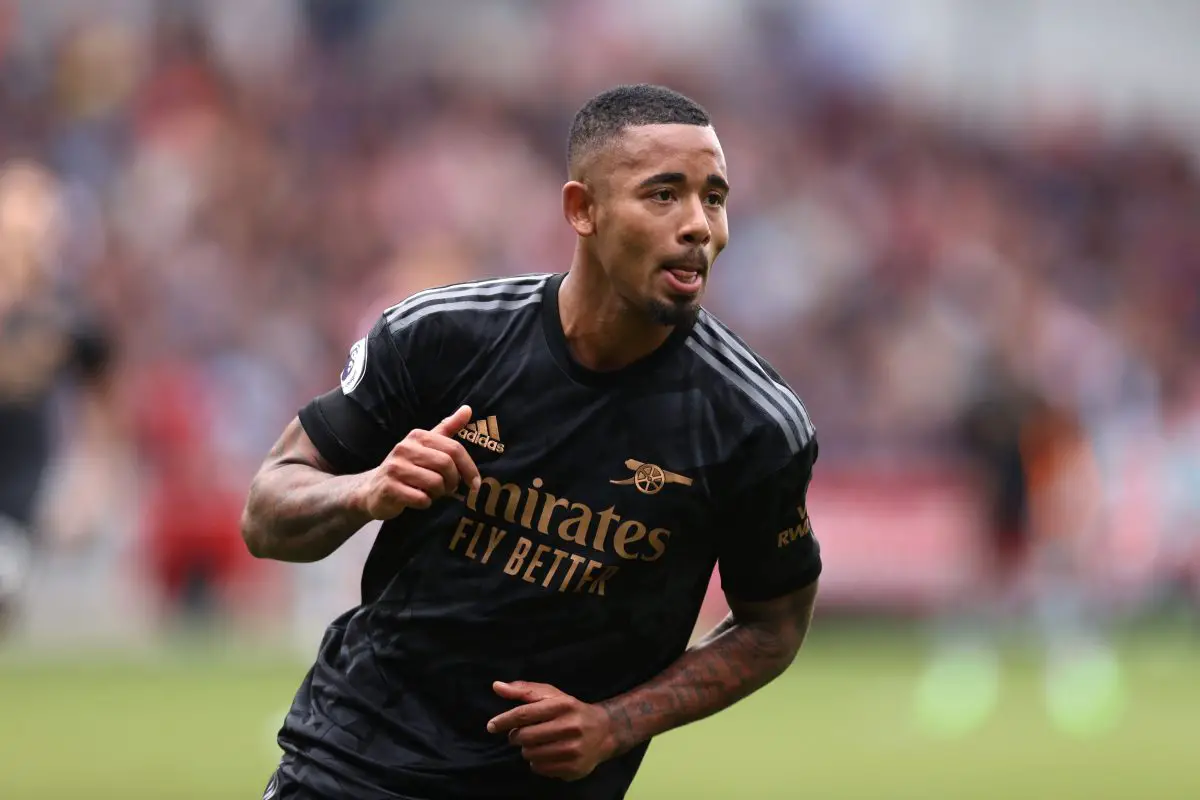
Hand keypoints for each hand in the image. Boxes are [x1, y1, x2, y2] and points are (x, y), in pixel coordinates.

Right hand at [354, 405, 480, 519]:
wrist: (372, 489)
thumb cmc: (406, 467)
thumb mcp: (426, 445)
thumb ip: (447, 428)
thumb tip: (468, 409)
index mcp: (417, 436)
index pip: (454, 448)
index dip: (469, 467)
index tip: (475, 483)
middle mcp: (405, 448)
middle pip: (446, 465)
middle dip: (453, 481)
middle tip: (449, 489)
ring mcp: (395, 467)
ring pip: (435, 483)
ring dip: (439, 493)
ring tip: (431, 493)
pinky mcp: (389, 488)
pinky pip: (421, 498)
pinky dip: (425, 503)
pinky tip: (418, 499)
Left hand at [486, 681, 615, 781]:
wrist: (604, 731)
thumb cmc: (571, 710)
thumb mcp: (551, 695)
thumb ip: (523, 690)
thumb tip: (496, 686)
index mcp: (563, 705)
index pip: (525, 714)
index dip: (504, 720)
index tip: (491, 726)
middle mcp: (570, 727)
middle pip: (525, 737)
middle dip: (517, 736)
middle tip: (522, 734)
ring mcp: (573, 750)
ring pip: (530, 754)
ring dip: (527, 749)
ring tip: (537, 743)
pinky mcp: (573, 768)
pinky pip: (540, 769)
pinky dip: (537, 762)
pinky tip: (547, 753)